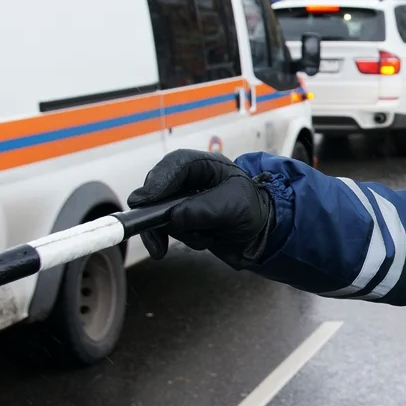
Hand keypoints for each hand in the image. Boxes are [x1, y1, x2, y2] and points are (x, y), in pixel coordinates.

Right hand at [127, 150, 274, 269]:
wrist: (263, 235)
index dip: (157, 180)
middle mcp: (190, 181)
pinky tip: (206, 240)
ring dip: (181, 230)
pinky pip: (170, 231)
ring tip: (208, 235)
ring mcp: (183, 202)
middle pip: (159, 190)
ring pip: (162, 215)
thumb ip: (204, 210)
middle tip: (152, 230)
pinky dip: (186, 239)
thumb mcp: (235, 206)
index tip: (142, 201)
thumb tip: (175, 218)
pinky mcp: (182, 221)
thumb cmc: (253, 210)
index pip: (176, 164)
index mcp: (206, 166)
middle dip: (158, 212)